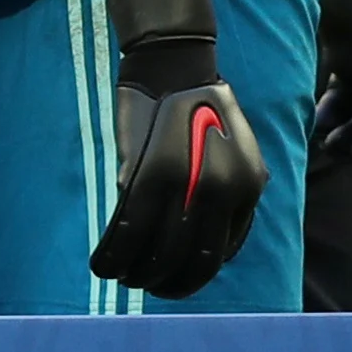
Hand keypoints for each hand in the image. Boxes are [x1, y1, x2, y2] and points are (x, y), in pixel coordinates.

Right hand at [88, 0, 270, 298]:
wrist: (174, 68)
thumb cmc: (200, 110)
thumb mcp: (236, 153)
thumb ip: (227, 194)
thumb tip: (203, 240)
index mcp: (249, 188)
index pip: (223, 251)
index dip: (195, 272)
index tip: (173, 276)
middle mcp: (225, 191)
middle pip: (194, 260)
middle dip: (169, 282)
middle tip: (147, 284)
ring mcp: (188, 184)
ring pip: (157, 252)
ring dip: (136, 273)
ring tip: (121, 275)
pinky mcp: (149, 175)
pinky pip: (128, 230)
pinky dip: (113, 255)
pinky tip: (102, 264)